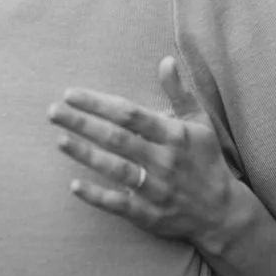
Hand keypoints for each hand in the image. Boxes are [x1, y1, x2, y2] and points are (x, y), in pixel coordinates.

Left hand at [48, 57, 249, 253]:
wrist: (221, 212)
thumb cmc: (206, 160)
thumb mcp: (200, 122)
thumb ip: (179, 92)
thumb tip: (166, 60)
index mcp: (174, 135)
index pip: (130, 114)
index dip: (99, 103)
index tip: (72, 94)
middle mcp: (164, 161)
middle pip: (117, 138)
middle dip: (83, 124)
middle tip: (54, 112)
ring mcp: (156, 189)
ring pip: (116, 169)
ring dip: (86, 154)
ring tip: (60, 140)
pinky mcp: (149, 215)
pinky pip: (119, 205)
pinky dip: (97, 195)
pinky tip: (74, 185)